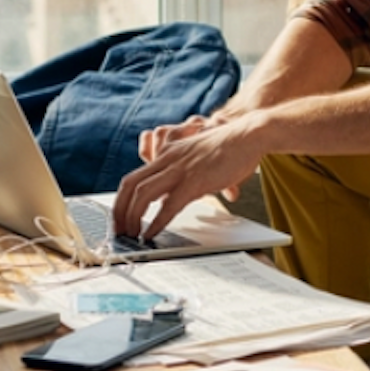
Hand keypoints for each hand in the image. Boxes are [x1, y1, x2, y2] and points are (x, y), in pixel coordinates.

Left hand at [112, 112, 264, 240]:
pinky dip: (157, 222)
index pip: (133, 178)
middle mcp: (168, 159)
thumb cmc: (229, 149)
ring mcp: (180, 169)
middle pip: (129, 185)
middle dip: (119, 211)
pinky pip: (169, 205)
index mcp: (167, 154)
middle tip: (120, 231)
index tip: (120, 219)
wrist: (249, 135)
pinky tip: (152, 233)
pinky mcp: (195, 180)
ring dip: (133, 217)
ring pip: (143, 193)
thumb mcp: (197, 160)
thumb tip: (172, 202)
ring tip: (133, 235)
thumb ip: (182, 178)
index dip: (122, 201)